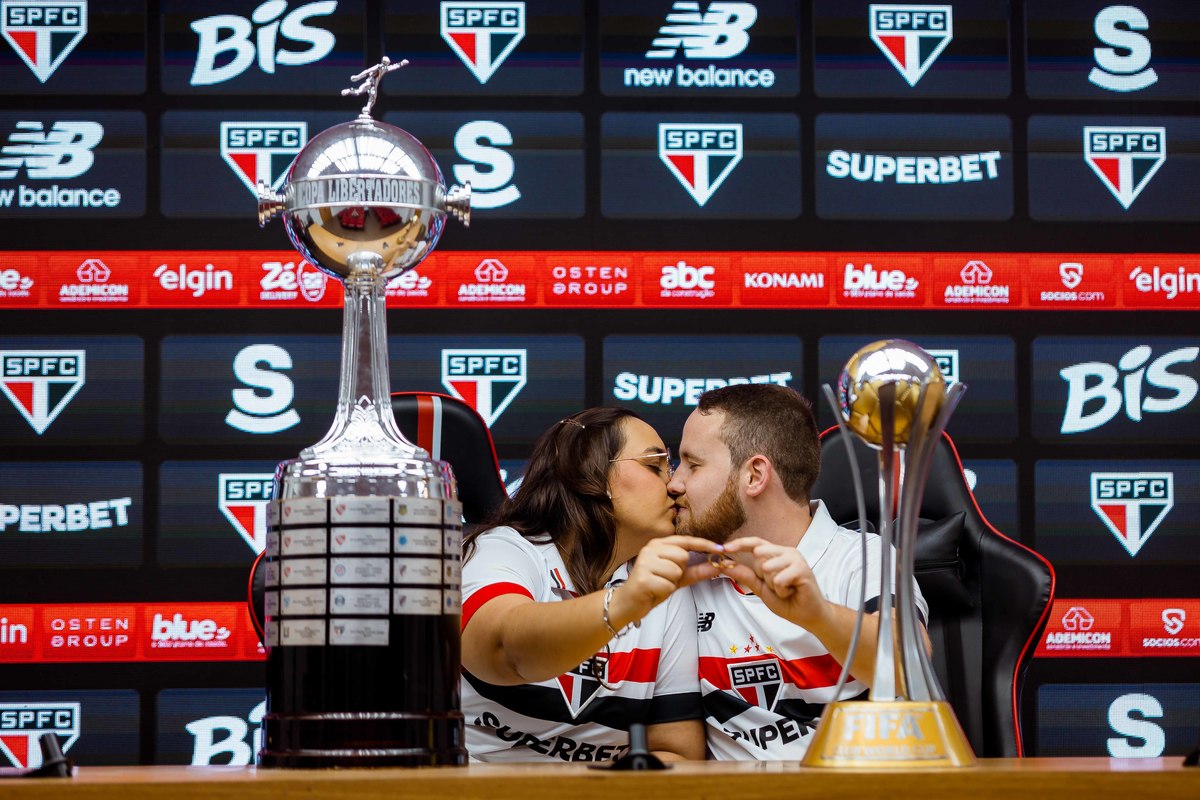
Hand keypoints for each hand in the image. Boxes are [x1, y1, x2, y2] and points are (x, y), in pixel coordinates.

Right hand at [609, 536, 723, 627]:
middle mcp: (650, 548)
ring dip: (672, 583)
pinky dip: (665, 591)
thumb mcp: (676, 578)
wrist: (627, 602)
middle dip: (680, 571)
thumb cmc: (652, 587)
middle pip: (683, 556)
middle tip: (666, 578)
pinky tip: (654, 591)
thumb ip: (696, 571)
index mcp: (658, 544)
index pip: (686, 540)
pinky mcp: (643, 578)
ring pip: (676, 571)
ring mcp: (645, 562)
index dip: (704, 544)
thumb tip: (717, 566)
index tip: (721, 549)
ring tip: (659, 584)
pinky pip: (668, 585)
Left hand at [720, 537, 830, 630]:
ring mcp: (796, 558)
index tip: (724, 547)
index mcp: (777, 554)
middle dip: (762, 576)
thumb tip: (725, 564)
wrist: (808, 615)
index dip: (740, 543)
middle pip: (759, 556)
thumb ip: (745, 575)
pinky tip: (792, 592)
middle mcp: (786, 552)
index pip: (756, 543)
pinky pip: (779, 579)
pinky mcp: (802, 569)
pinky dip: (782, 591)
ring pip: (767, 568)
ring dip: (773, 585)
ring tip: (785, 589)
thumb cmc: (787, 601)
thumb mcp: (761, 588)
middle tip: (777, 586)